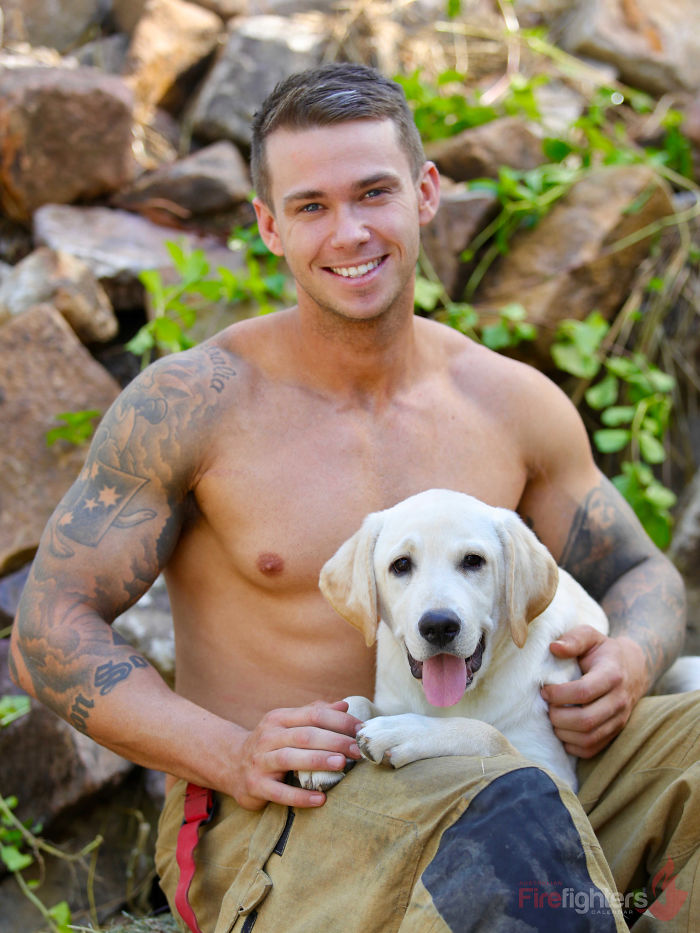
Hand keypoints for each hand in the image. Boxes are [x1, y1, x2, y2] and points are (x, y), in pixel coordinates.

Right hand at [231, 700, 362, 809]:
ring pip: (290, 758)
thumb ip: (315, 714)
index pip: (313, 714)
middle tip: (357, 750)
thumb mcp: (288, 724)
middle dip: (334, 741)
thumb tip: (345, 706)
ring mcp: (260, 761)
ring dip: (317, 760)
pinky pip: (280, 792)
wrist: (230, 764)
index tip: (361, 730)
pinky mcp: (255, 786)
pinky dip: (300, 796)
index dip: (339, 721)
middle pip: (305, 735)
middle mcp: (268, 737)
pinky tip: (320, 799)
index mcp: (279, 718)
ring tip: (341, 764)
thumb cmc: (270, 743)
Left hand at [540, 625, 646, 757]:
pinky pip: (592, 749)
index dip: (559, 694)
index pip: (584, 692)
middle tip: (546, 706)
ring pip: (588, 738)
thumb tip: (554, 648)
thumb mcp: (590, 636)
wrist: (632, 669)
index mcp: (612, 675)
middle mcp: (619, 700)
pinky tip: (562, 730)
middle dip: (558, 716)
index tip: (544, 690)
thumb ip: (574, 639)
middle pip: (586, 720)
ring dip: (563, 732)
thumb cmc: (603, 651)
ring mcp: (619, 720)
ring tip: (553, 717)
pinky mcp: (614, 733)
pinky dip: (572, 745)